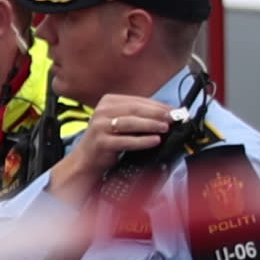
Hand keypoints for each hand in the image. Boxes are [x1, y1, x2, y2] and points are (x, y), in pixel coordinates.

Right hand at [53, 91, 177, 188]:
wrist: (87, 159)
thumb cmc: (108, 139)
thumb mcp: (120, 121)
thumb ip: (139, 115)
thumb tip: (166, 113)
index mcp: (108, 102)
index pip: (137, 100)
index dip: (158, 105)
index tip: (173, 110)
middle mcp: (102, 111)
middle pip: (135, 109)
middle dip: (157, 114)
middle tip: (172, 118)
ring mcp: (99, 126)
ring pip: (131, 123)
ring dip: (151, 125)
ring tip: (165, 128)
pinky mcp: (101, 142)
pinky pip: (126, 140)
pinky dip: (143, 141)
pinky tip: (155, 141)